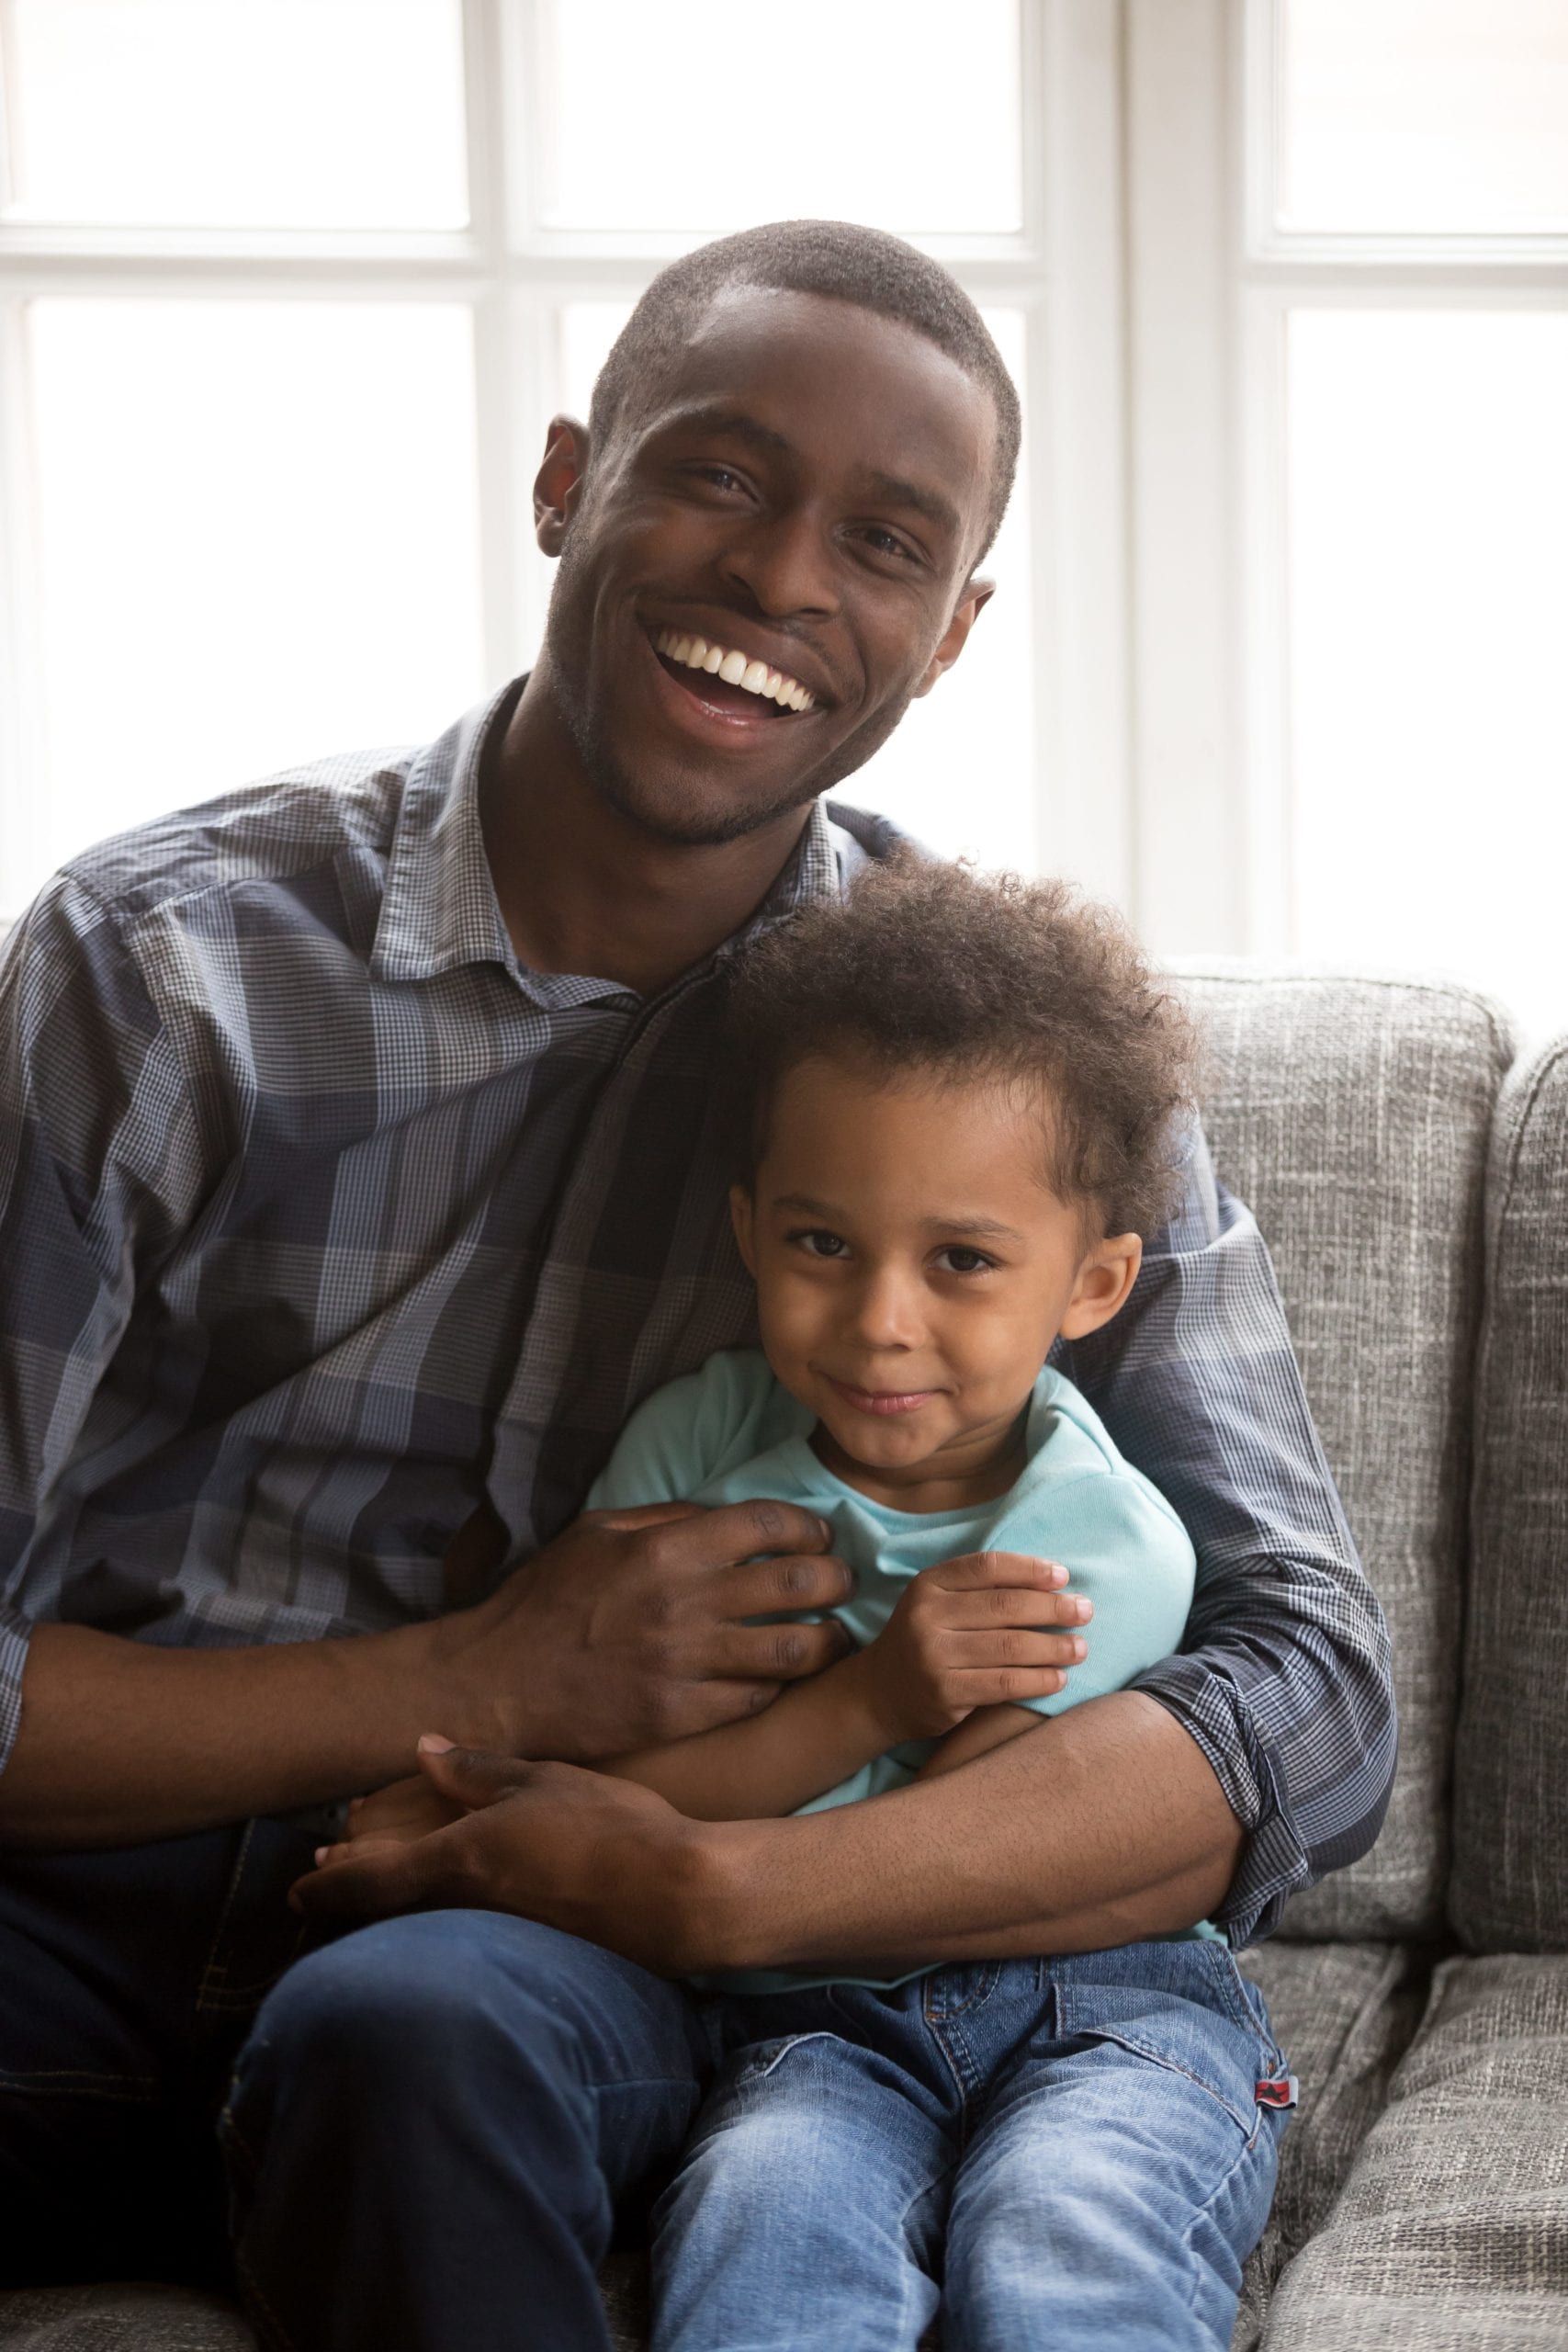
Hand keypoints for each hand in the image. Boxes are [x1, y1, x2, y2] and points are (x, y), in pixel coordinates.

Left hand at [299, 1737, 727, 1976]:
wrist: (675, 1898)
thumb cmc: (611, 1827)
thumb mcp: (543, 1780)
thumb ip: (479, 1771)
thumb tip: (424, 1750)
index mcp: (458, 1858)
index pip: (369, 1880)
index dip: (327, 1886)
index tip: (299, 1889)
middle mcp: (464, 1907)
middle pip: (387, 1911)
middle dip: (351, 1898)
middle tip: (321, 1888)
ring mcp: (495, 1937)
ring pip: (420, 1928)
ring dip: (389, 1912)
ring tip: (372, 1896)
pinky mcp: (528, 1954)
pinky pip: (460, 1940)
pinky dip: (433, 1926)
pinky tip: (447, 1915)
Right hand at [426, 1499, 854, 1761]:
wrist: (497, 1682)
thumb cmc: (543, 1601)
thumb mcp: (595, 1533)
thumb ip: (664, 1518)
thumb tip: (723, 1513)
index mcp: (665, 1549)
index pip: (767, 1524)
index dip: (808, 1527)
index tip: (820, 1536)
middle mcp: (685, 1603)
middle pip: (796, 1583)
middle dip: (835, 1578)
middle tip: (842, 1582)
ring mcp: (685, 1664)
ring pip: (792, 1649)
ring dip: (827, 1639)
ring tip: (835, 1635)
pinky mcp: (680, 1716)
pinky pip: (756, 1698)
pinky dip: (779, 1684)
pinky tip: (784, 1676)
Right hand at [845, 1552, 1092, 1744]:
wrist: (880, 1694)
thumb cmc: (927, 1640)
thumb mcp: (938, 1603)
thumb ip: (980, 1589)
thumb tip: (1053, 1580)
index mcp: (929, 1584)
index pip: (987, 1567)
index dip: (1029, 1569)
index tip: (1064, 1576)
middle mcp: (927, 1616)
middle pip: (1004, 1606)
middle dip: (1052, 1608)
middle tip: (1085, 1611)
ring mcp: (934, 1656)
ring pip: (1009, 1647)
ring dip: (1054, 1647)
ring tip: (1081, 1648)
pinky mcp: (945, 1693)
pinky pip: (1004, 1683)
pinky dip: (1038, 1679)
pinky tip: (1060, 1678)